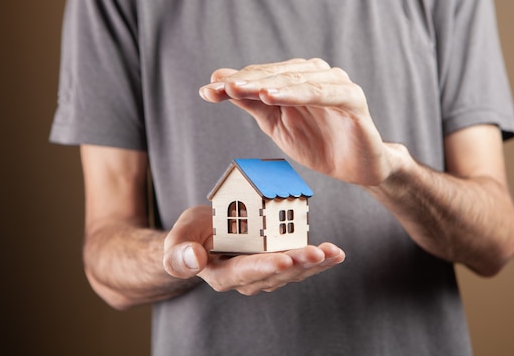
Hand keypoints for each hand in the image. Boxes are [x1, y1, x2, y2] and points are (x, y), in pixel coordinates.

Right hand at [163, 205, 344, 294]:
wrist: (204, 234)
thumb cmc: (192, 234)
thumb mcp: (179, 237)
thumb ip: (178, 252)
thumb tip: (193, 260)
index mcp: (221, 274)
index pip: (243, 272)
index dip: (263, 267)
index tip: (283, 260)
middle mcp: (246, 279)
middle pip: (274, 274)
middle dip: (297, 264)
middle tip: (317, 253)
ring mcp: (265, 273)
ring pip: (292, 272)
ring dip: (314, 264)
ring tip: (332, 253)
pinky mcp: (279, 264)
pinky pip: (300, 265)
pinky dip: (319, 260)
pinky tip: (335, 254)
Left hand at [199, 58, 391, 185]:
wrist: (356, 168)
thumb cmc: (317, 143)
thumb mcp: (276, 124)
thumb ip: (251, 101)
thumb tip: (217, 81)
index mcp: (298, 78)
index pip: (262, 76)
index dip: (235, 82)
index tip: (207, 90)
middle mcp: (317, 74)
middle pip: (277, 74)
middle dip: (246, 81)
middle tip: (220, 88)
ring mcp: (336, 84)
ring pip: (298, 79)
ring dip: (269, 83)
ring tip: (242, 89)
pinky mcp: (353, 99)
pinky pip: (324, 93)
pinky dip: (299, 93)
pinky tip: (275, 96)